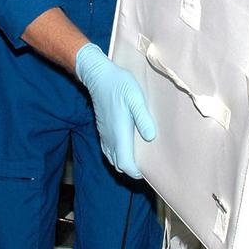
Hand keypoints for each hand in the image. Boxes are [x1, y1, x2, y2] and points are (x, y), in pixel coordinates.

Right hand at [74, 44, 155, 178]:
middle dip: (133, 170)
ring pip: (113, 160)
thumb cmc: (119, 85)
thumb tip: (150, 137)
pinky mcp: (103, 131)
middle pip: (120, 166)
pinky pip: (109, 152)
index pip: (126, 165)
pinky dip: (119, 156)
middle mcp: (110, 139)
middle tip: (149, 164)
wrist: (98, 76)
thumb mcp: (135, 98)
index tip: (150, 169)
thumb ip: (142, 118)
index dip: (137, 172)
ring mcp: (105, 136)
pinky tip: (129, 147)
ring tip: (141, 157)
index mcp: (119, 134)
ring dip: (125, 163)